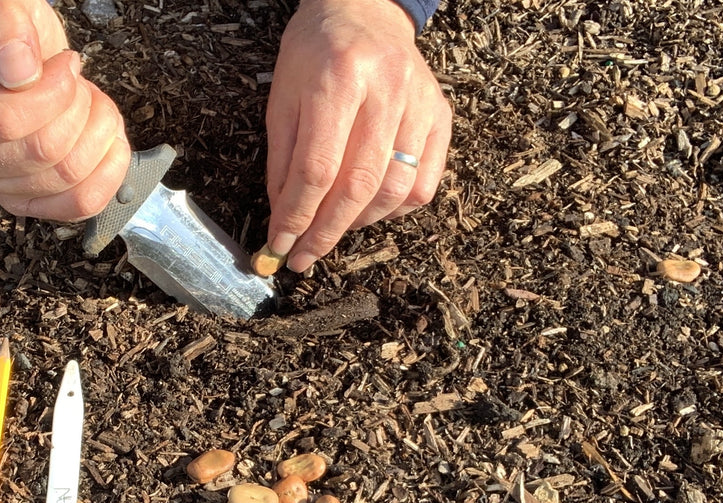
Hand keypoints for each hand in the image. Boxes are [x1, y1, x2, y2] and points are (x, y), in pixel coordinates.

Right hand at [0, 0, 130, 221]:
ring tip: (90, 102)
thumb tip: (17, 71)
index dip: (51, 93)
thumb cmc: (1, 30)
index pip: (1, 120)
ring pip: (63, 176)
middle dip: (77, 109)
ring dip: (96, 133)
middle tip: (77, 81)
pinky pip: (76, 205)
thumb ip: (2, 21)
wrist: (15, 56)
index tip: (66, 64)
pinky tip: (107, 140)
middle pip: (38, 152)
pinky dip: (106, 172)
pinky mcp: (22, 201)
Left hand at [265, 0, 452, 271]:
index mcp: (337, 79)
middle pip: (358, 186)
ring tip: (333, 229)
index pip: (316, 168)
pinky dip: (395, 210)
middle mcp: (386, 90)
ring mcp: (420, 104)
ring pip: (394, 191)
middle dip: (326, 233)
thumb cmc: (315, 54)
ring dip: (359, 224)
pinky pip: (424, 185)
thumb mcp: (282, 98)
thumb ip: (282, 161)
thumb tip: (284, 221)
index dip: (297, 216)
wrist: (363, 10)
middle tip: (305, 257)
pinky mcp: (442, 116)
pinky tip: (370, 208)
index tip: (281, 245)